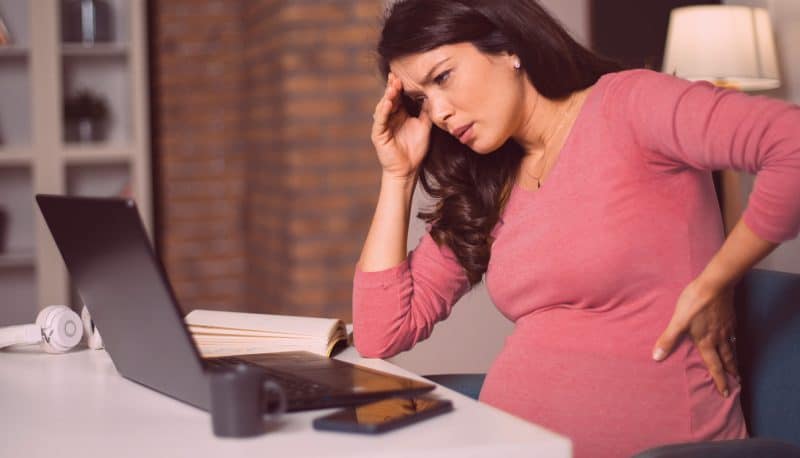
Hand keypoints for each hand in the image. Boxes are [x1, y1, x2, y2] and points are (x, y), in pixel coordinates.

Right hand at [370, 73, 432, 180]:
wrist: (409, 169)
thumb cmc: (416, 149)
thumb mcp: (424, 126)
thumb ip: (426, 112)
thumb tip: (433, 96)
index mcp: (400, 114)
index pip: (399, 97)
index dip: (400, 87)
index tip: (403, 75)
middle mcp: (390, 117)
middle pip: (390, 99)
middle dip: (392, 88)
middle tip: (396, 77)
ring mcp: (383, 125)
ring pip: (383, 107)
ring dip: (387, 97)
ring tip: (393, 88)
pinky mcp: (378, 134)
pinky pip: (380, 121)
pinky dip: (383, 111)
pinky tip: (387, 103)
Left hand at [652, 278, 739, 395]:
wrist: (715, 284)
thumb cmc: (694, 303)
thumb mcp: (678, 321)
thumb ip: (669, 339)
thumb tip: (657, 357)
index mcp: (706, 341)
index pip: (713, 365)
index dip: (719, 380)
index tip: (724, 392)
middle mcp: (719, 338)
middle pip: (726, 359)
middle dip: (730, 373)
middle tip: (736, 383)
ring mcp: (726, 327)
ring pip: (731, 348)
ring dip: (733, 359)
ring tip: (736, 368)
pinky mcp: (730, 317)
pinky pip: (733, 335)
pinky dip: (733, 343)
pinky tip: (732, 340)